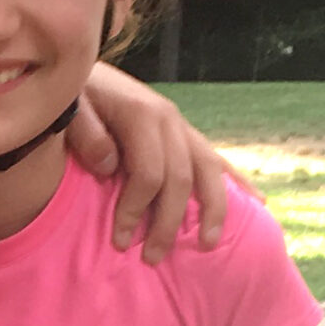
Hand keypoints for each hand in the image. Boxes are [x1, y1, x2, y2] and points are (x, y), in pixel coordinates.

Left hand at [67, 61, 237, 262]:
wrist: (77, 68)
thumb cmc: (70, 95)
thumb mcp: (69, 108)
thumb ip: (86, 134)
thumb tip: (110, 166)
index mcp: (142, 114)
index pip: (149, 174)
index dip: (136, 210)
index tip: (120, 240)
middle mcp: (169, 119)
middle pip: (181, 179)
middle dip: (168, 222)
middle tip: (152, 257)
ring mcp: (180, 124)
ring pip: (209, 170)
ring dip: (212, 209)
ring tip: (209, 244)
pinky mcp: (183, 130)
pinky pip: (215, 159)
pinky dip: (236, 182)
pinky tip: (256, 204)